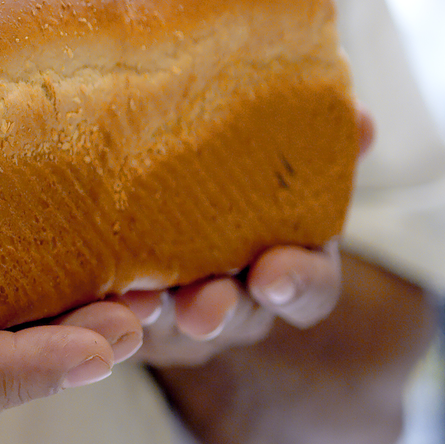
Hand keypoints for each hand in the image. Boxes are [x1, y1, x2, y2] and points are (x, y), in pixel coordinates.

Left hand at [120, 105, 373, 367]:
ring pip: (165, 325)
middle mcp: (235, 300)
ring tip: (135, 302)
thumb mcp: (281, 157)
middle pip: (233, 316)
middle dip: (217, 310)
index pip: (306, 289)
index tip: (274, 275)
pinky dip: (96, 306)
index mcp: (286, 266)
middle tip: (199, 311)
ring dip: (152, 314)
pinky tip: (80, 290)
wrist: (161, 186)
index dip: (296, 284)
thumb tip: (364, 119)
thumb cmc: (235, 171)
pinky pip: (105, 318)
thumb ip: (319, 144)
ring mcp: (175, 315)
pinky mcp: (117, 311)